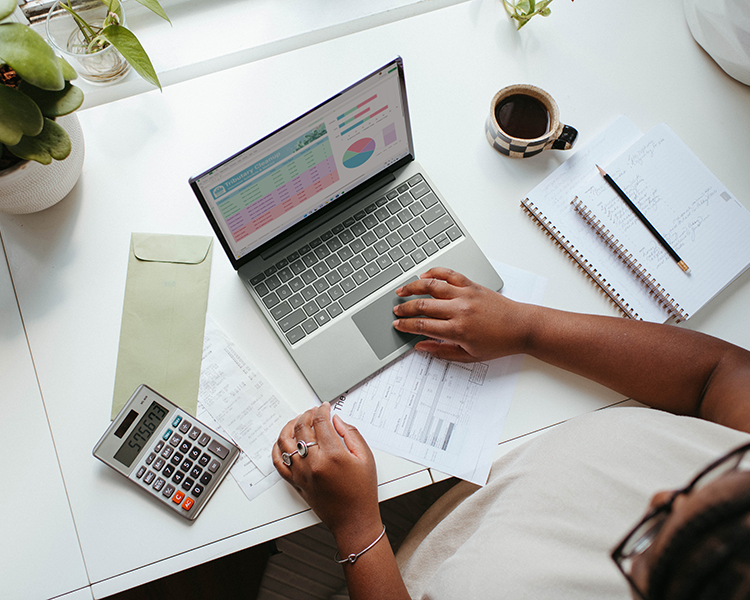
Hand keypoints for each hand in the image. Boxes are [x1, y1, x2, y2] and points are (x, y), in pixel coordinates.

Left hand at [272, 403, 380, 538]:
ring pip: (285, 442)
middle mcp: (313, 463)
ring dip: (290, 427)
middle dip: (307, 415)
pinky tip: (284, 442)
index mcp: (333, 455)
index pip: (320, 422)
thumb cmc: (362, 492)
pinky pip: (278, 462)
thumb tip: (336, 420)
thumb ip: (351, 434)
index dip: (322, 410)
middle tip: (313, 412)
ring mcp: (301, 473)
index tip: (325, 407)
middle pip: (302, 428)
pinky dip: (277, 449)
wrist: (353, 520)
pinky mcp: (295, 482)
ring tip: (297, 422)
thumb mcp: (365, 458)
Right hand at [392, 267, 529, 361]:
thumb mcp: (469, 356)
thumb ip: (442, 351)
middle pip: (422, 305)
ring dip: (413, 287)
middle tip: (396, 310)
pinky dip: (435, 272)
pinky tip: (424, 276)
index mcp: (457, 330)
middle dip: (405, 308)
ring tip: (402, 290)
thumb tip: (421, 347)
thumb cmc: (498, 343)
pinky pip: (449, 274)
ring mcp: (465, 294)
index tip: (398, 325)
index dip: (406, 325)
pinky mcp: (472, 285)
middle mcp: (459, 310)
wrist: (521, 327)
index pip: (422, 325)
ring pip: (431, 286)